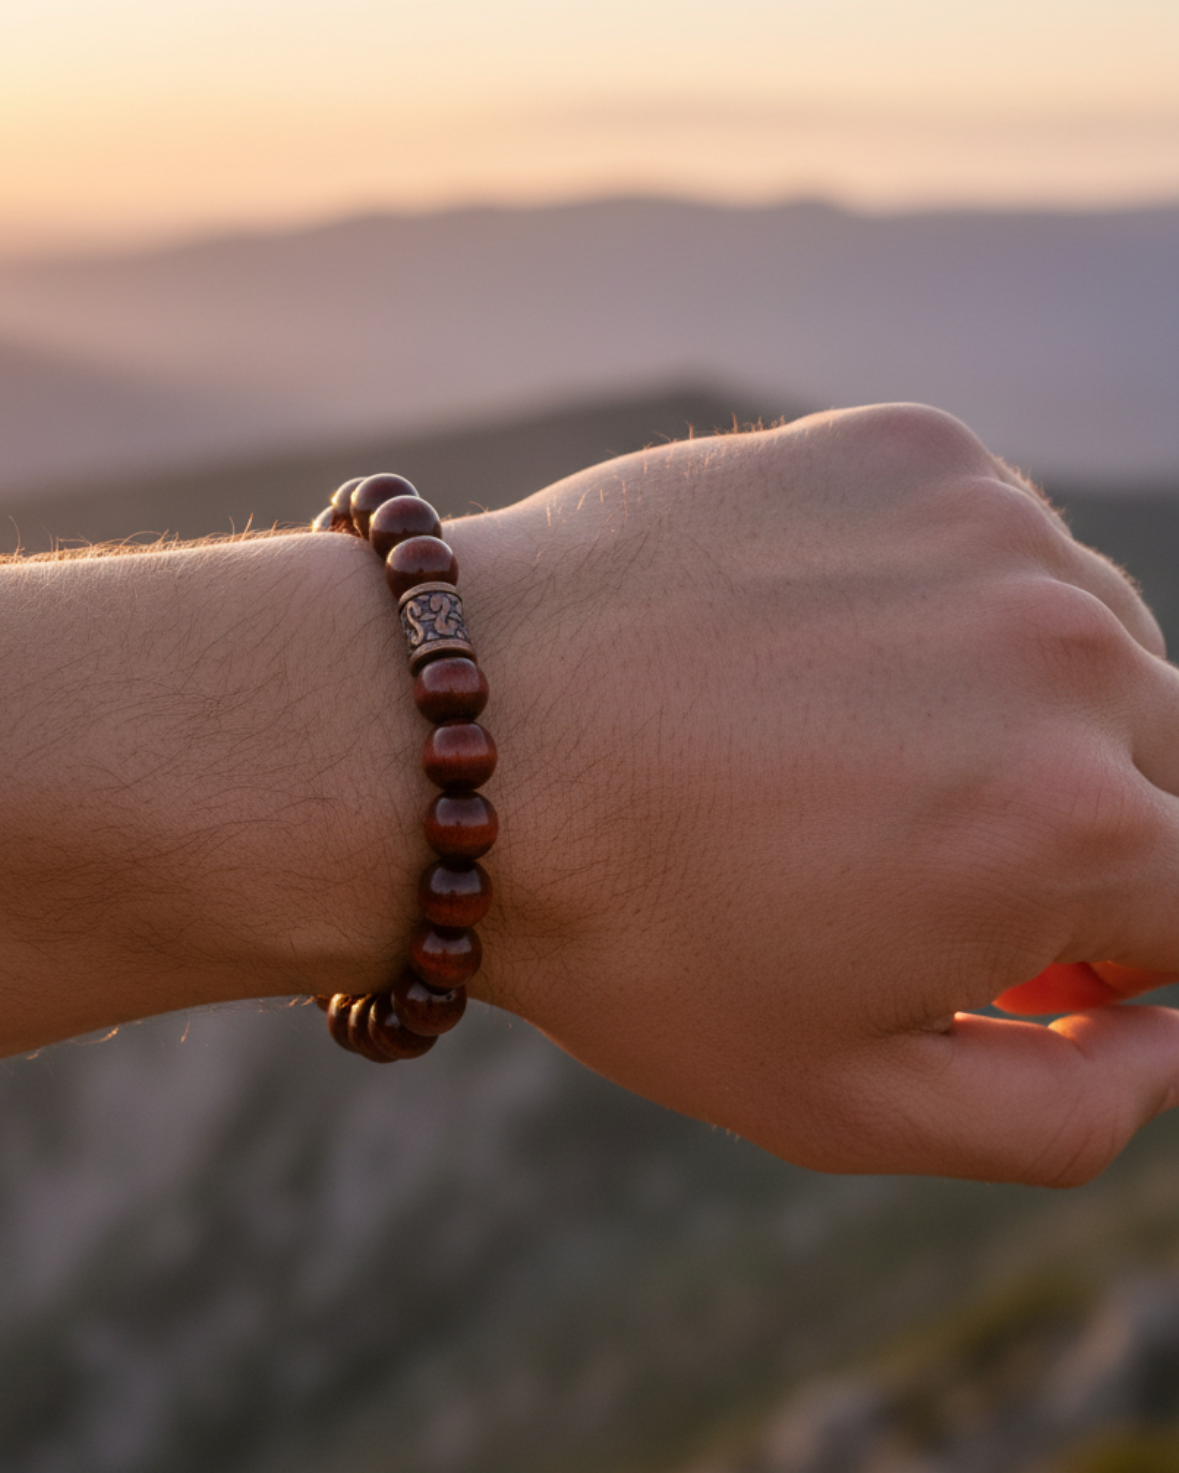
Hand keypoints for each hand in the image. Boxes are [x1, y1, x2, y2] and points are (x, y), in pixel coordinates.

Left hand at [452, 405, 1178, 1184]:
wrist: (449, 741)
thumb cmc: (630, 934)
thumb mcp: (841, 1100)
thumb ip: (1066, 1109)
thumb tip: (1172, 1031)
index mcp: (1076, 828)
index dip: (1119, 950)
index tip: (1024, 955)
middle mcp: (1066, 651)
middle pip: (1167, 764)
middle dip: (1083, 831)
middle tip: (931, 863)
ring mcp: (988, 526)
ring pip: (1089, 640)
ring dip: (1014, 709)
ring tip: (846, 752)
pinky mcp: (907, 447)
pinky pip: (993, 543)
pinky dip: (941, 604)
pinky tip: (812, 648)